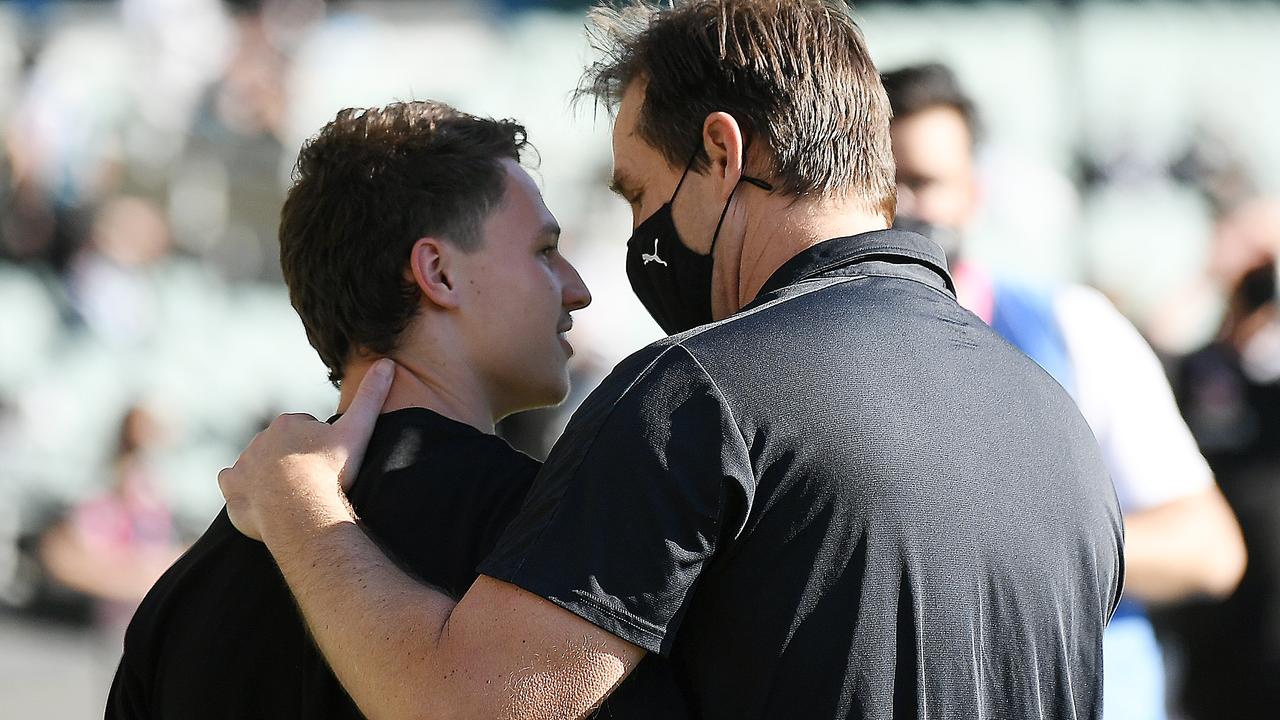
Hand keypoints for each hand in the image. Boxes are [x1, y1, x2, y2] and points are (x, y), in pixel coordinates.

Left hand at [218, 359, 394, 540]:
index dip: (319, 446)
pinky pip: (234, 485)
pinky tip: (263, 502)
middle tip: (314, 481)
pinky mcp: (231, 487)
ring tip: (292, 496)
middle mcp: (261, 439)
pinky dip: (245, 491)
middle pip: (280, 448)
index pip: (304, 430)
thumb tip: (388, 363)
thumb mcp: (357, 431)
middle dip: (293, 460)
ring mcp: (243, 463)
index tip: (328, 463)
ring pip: (257, 465)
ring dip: (270, 476)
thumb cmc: (330, 470)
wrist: (300, 509)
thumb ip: (372, 396)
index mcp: (289, 423)